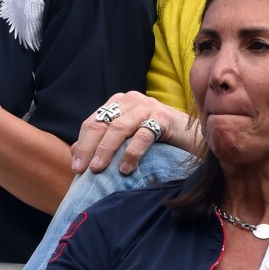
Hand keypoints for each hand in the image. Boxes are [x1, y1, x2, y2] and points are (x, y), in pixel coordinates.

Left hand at [71, 91, 196, 175]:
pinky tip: (126, 169)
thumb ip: (103, 142)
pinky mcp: (163, 118)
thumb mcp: (128, 138)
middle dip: (89, 148)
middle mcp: (131, 100)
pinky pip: (142, 135)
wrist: (195, 137)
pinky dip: (131, 153)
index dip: (82, 144)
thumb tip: (73, 152)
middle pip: (102, 124)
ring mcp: (147, 107)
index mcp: (118, 103)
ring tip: (98, 169)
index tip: (76, 166)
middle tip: (82, 170)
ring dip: (106, 150)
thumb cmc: (158, 139)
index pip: (93, 122)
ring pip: (118, 128)